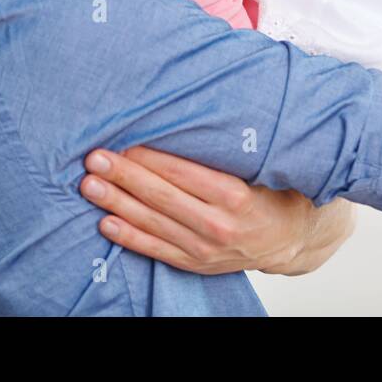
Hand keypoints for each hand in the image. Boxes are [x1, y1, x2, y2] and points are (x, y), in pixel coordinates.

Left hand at [79, 146, 314, 274]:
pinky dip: (129, 237)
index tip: (123, 141)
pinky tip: (106, 223)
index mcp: (234, 194)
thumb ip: (226, 150)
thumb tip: (187, 118)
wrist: (292, 239)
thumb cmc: (273, 193)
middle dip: (124, 176)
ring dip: (117, 204)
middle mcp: (218, 223)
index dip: (148, 158)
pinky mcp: (196, 263)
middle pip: (161, 196)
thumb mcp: (260, 167)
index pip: (181, 172)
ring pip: (152, 223)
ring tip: (90, 186)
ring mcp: (205, 248)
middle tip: (95, 159)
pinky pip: (157, 249)